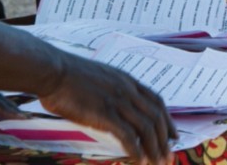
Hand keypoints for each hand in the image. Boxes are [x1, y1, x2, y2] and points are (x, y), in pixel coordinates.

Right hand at [39, 56, 175, 164]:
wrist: (53, 70)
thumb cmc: (68, 75)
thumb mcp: (99, 77)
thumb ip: (111, 90)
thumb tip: (113, 106)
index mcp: (127, 80)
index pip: (156, 101)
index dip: (167, 120)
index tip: (173, 135)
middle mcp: (127, 90)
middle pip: (156, 117)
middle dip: (165, 139)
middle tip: (169, 156)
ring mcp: (117, 101)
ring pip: (146, 128)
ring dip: (154, 148)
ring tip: (157, 163)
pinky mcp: (104, 114)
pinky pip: (127, 135)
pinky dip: (136, 150)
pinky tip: (139, 160)